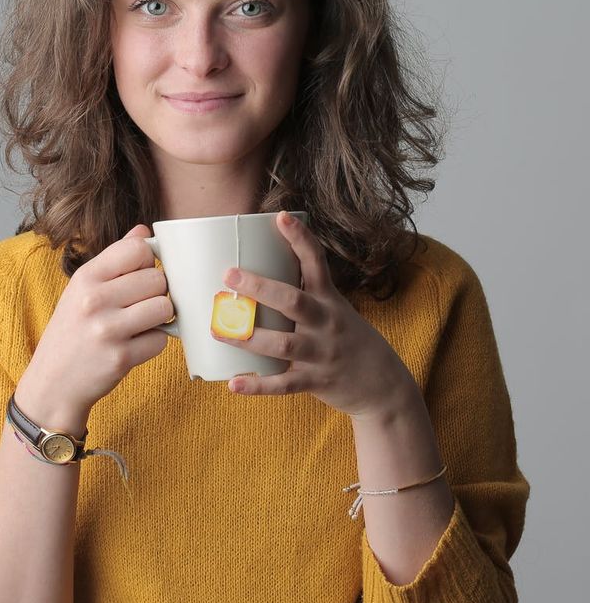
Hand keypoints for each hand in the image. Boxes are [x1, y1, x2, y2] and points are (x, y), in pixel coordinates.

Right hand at [15, 225, 172, 433]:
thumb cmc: (72, 330)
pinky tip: (135, 345)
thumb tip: (144, 231)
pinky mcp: (121, 358)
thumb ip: (114, 258)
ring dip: (159, 317)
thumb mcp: (82, 288)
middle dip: (156, 292)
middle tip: (140, 305)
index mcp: (86, 277)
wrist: (51, 384)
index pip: (137, 250)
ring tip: (142, 323)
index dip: (147, 262)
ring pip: (164, 307)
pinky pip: (161, 340)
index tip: (140, 275)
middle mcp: (94, 300)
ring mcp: (107, 330)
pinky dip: (153, 343)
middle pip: (157, 279)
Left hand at [213, 211, 414, 417]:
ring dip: (248, 337)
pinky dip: (259, 385)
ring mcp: (322, 353)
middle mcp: (327, 322)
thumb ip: (305, 294)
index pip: (316, 262)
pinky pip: (284, 384)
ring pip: (284, 343)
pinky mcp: (317, 381)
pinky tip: (233, 383)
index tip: (281, 216)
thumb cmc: (349, 340)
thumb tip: (259, 275)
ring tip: (217, 330)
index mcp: (330, 299)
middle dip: (260, 287)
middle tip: (229, 274)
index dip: (300, 238)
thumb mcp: (336, 310)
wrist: (384, 386)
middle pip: (293, 300)